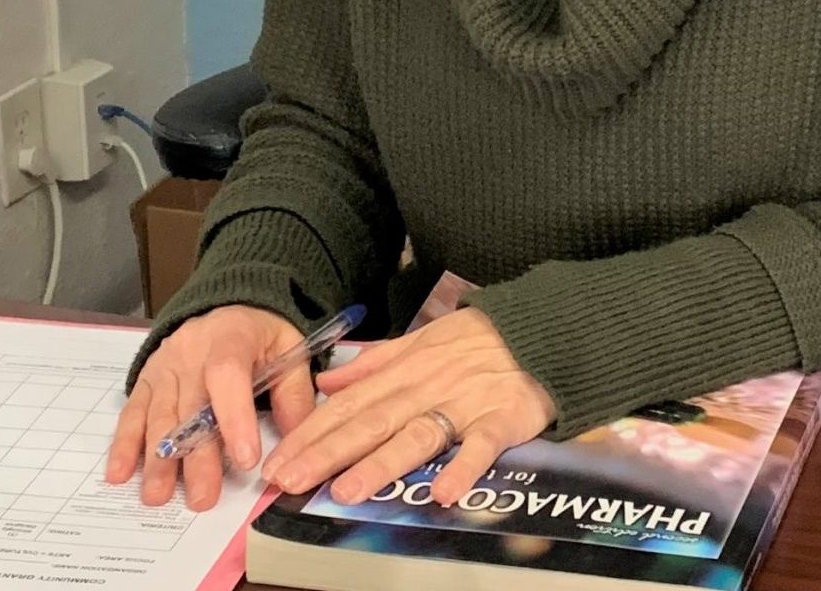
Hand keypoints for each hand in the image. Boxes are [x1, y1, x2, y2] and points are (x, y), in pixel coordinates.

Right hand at [105, 305, 313, 511]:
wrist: (227, 306)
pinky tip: (120, 472)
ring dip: (157, 459)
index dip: (235, 418)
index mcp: (231, 337)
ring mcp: (164, 366)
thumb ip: (294, 395)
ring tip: (157, 496)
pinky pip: (133, 412)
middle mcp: (191, 351)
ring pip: (158, 415)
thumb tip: (297, 442)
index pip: (228, 376)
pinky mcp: (147, 379)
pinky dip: (124, 443)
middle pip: (190, 407)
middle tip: (201, 498)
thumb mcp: (290, 349)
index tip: (246, 460)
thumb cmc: (261, 335)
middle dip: (194, 457)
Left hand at [263, 306, 554, 507]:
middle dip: (327, 452)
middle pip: (370, 423)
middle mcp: (426, 389)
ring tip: (346, 490)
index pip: (348, 405)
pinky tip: (445, 492)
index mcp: (404, 372)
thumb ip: (374, 363)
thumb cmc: (478, 339)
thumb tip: (328, 381)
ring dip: (382, 463)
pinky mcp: (502, 419)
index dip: (311, 433)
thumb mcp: (420, 341)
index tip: (279, 459)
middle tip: (289, 480)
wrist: (541, 327)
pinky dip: (465, 467)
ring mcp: (464, 405)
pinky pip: (482, 445)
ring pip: (417, 435)